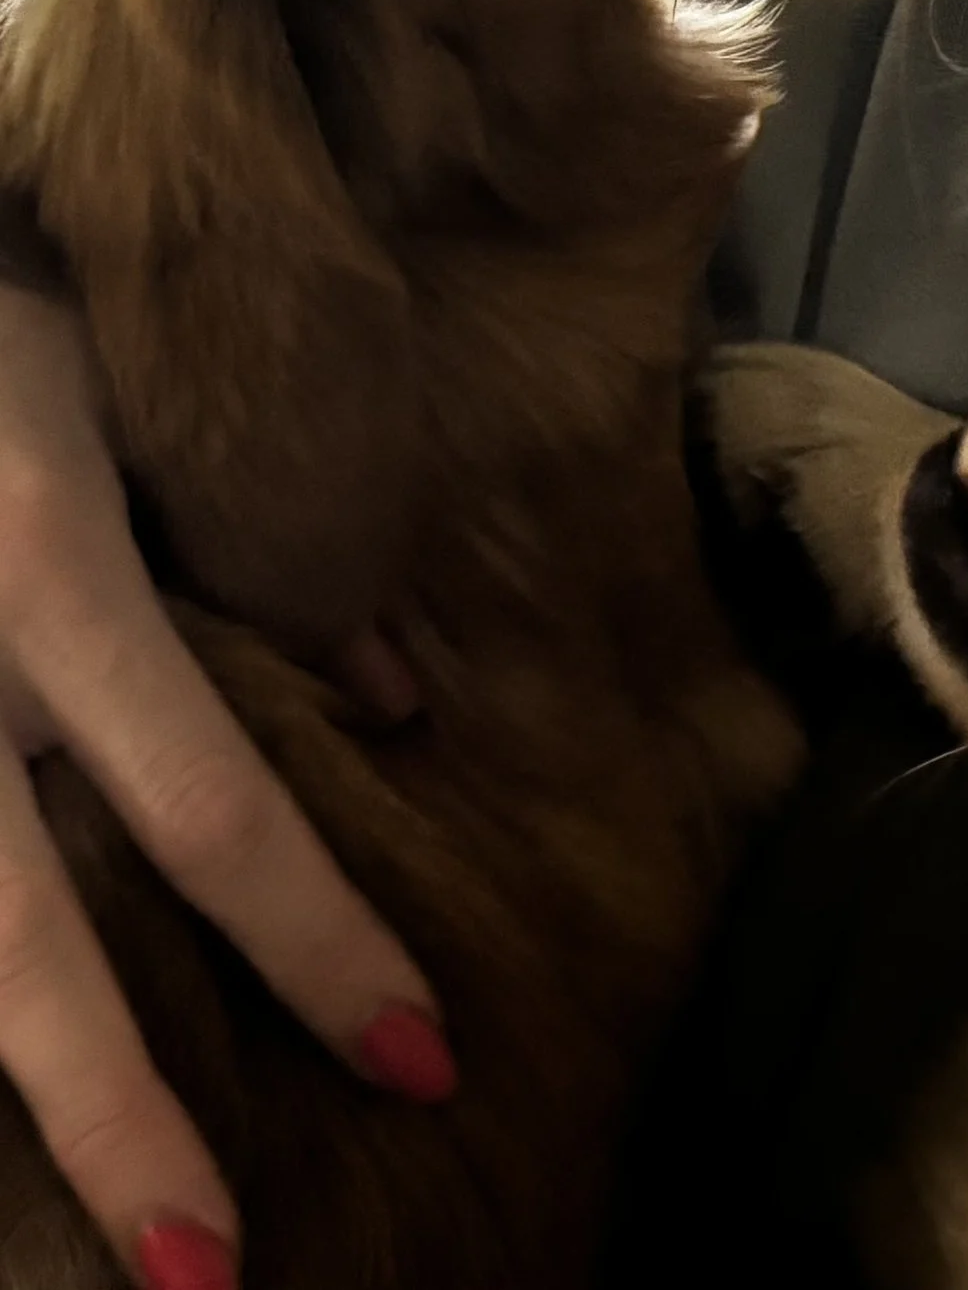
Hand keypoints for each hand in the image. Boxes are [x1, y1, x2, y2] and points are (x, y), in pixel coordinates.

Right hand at [0, 289, 453, 1286]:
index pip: (201, 803)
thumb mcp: (144, 378)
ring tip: (93, 1238)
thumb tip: (394, 701)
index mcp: (38, 560)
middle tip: (214, 1278)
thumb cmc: (7, 279)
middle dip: (112, 1114)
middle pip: (7, 941)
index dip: (311, 944)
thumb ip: (264, 537)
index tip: (424, 1058)